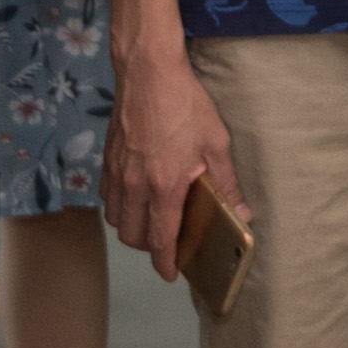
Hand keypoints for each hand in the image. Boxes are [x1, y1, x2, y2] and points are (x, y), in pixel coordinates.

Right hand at [105, 37, 246, 278]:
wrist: (147, 71)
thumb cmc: (186, 105)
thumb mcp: (216, 143)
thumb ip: (227, 183)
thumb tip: (240, 213)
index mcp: (163, 185)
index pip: (160, 239)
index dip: (164, 263)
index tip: (170, 275)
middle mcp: (134, 185)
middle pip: (132, 236)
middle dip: (149, 248)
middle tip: (167, 243)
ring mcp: (116, 173)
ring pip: (116, 219)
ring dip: (132, 228)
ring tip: (152, 221)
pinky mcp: (107, 160)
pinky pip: (107, 198)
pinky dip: (119, 206)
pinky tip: (136, 196)